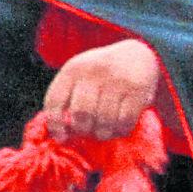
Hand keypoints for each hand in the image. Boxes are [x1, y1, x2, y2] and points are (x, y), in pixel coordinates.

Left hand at [38, 39, 159, 142]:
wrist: (138, 53)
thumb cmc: (100, 72)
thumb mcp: (79, 74)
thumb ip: (67, 96)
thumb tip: (59, 133)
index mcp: (72, 69)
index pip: (55, 100)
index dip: (55, 124)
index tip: (60, 138)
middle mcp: (93, 72)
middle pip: (81, 113)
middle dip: (83, 129)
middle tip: (87, 132)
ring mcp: (116, 80)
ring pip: (104, 120)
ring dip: (103, 133)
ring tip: (103, 132)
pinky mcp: (137, 89)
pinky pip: (125, 120)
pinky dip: (120, 130)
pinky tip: (119, 129)